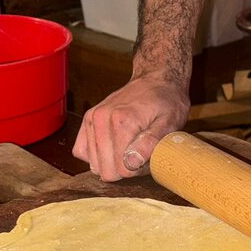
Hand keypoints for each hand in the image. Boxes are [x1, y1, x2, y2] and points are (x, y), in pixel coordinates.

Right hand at [72, 74, 188, 180]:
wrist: (156, 80)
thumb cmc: (166, 102)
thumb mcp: (170, 123)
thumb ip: (151, 143)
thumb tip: (131, 163)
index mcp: (122, 121)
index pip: (122, 169)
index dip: (138, 170)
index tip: (148, 157)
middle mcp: (101, 119)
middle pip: (105, 170)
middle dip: (125, 168)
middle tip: (140, 153)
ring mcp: (91, 119)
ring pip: (94, 164)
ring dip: (112, 162)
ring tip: (129, 147)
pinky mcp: (87, 120)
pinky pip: (81, 152)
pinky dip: (96, 155)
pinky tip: (112, 148)